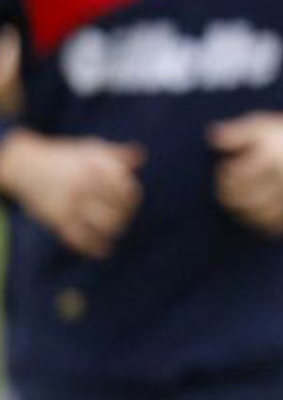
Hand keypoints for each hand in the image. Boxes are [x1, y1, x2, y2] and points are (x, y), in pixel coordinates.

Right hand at [0, 132, 145, 257]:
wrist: (26, 165)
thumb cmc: (65, 157)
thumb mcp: (89, 149)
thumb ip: (115, 154)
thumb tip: (139, 155)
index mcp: (97, 168)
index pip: (127, 190)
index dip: (132, 198)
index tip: (129, 201)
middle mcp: (85, 185)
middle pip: (119, 210)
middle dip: (124, 216)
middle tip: (121, 217)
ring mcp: (71, 203)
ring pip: (104, 225)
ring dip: (113, 231)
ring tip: (113, 230)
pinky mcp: (57, 218)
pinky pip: (79, 238)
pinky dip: (93, 247)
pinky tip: (103, 250)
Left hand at [210, 110, 282, 234]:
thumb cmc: (277, 134)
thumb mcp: (257, 126)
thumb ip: (235, 132)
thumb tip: (212, 137)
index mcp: (272, 157)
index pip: (241, 176)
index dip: (225, 176)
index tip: (225, 168)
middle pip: (249, 198)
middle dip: (230, 195)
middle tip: (226, 187)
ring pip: (262, 215)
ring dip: (243, 212)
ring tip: (237, 200)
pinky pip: (276, 225)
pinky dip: (260, 223)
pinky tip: (252, 212)